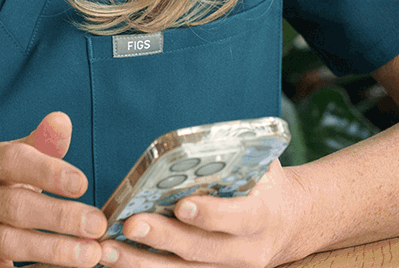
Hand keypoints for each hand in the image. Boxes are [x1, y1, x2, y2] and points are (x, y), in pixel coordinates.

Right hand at [0, 112, 107, 267]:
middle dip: (59, 216)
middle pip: (15, 206)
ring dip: (53, 249)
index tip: (81, 182)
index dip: (47, 171)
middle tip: (97, 224)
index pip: (12, 162)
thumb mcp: (2, 163)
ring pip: (9, 243)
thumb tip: (62, 120)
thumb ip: (38, 145)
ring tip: (90, 253)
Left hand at [102, 163, 309, 267]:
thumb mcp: (263, 167)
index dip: (210, 214)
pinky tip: (115, 259)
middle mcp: (246, 251)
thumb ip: (234, 158)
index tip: (182, 205)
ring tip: (107, 250)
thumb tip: (194, 143)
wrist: (291, 223)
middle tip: (130, 225)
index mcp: (263, 217)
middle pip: (201, 250)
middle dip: (163, 238)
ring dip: (141, 264)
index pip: (238, 219)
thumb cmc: (268, 187)